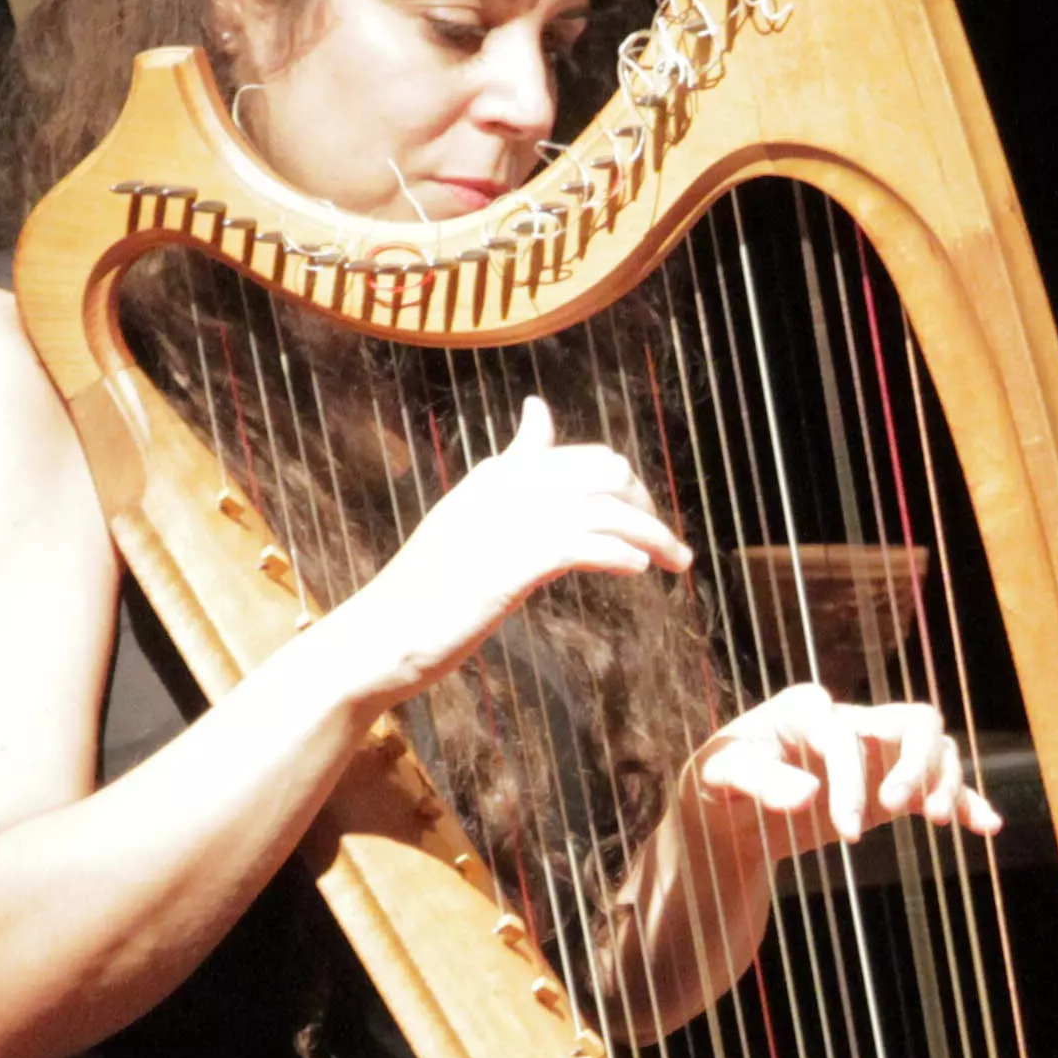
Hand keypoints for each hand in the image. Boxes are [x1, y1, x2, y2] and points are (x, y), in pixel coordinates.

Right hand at [331, 395, 691, 701]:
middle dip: (645, 505)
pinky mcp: (512, 565)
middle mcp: (505, 489)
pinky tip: (637, 571)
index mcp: (495, 478)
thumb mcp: (467, 520)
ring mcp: (509, 524)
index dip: (620, 482)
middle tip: (665, 546)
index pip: (576, 454)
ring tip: (677, 563)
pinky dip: (620, 553)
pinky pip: (585, 545)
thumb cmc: (424, 592)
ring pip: (607, 510)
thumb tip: (531, 420)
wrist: (379, 636)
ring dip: (653, 535)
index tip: (640, 512)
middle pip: (605, 471)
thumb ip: (505, 474)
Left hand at [693, 682, 1009, 856]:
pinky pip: (940, 785)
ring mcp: (878, 752)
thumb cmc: (719, 787)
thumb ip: (758, 782)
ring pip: (936, 748)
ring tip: (936, 822)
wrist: (730, 816)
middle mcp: (851, 721)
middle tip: (901, 808)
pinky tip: (986, 826)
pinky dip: (966, 801)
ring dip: (945, 780)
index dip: (851, 780)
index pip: (846, 734)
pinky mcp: (892, 784)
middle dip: (917, 763)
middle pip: (913, 721)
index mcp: (805, 710)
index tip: (846, 832)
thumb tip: (807, 795)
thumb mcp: (718, 780)